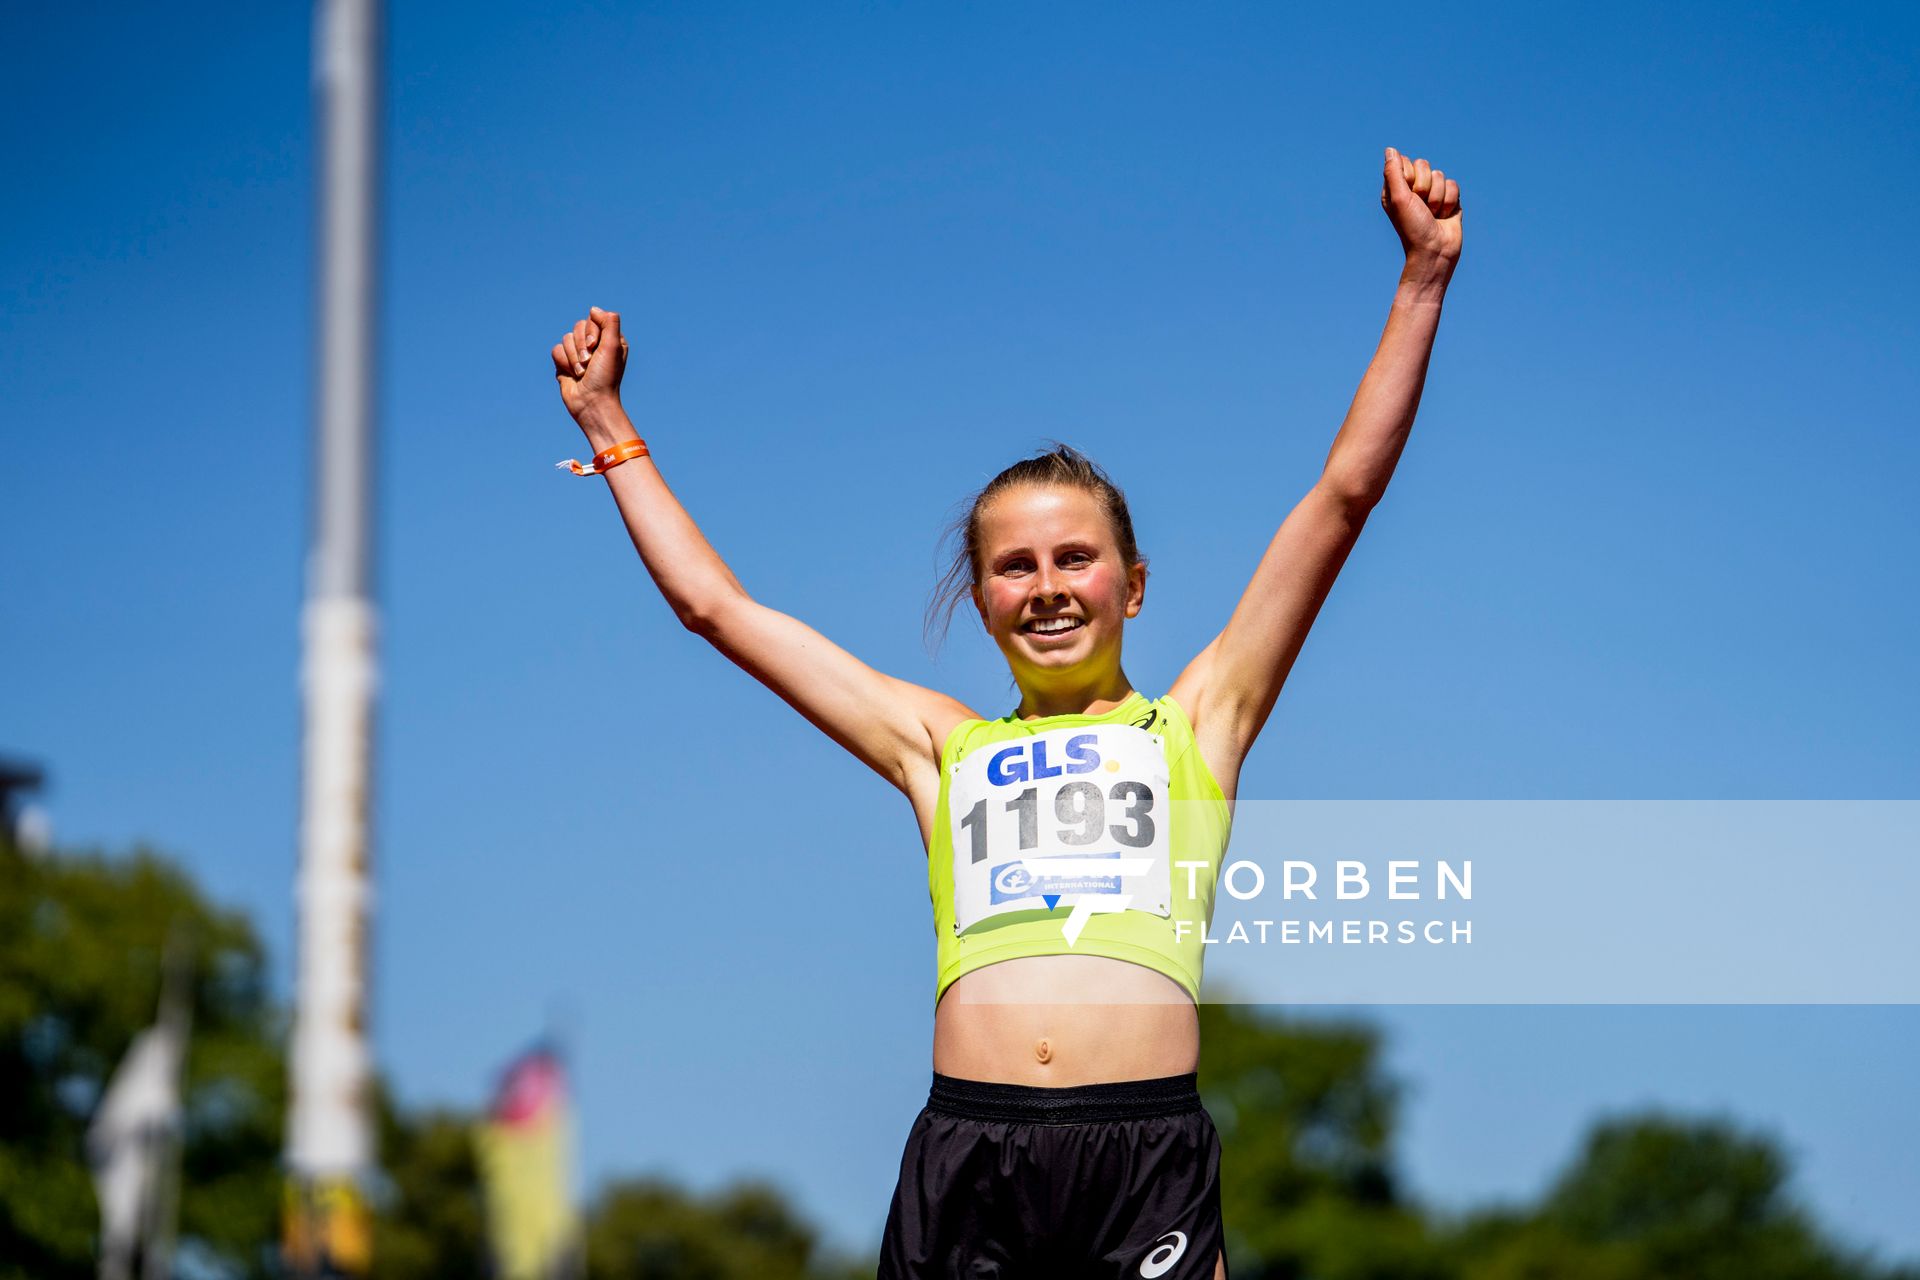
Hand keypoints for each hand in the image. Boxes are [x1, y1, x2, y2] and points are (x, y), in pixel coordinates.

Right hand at [552, 305, 629, 432]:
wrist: (590, 402)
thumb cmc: (605, 377)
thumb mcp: (613, 347)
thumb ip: (609, 323)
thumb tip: (593, 309)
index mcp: (609, 339)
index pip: (593, 319)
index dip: (591, 333)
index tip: (595, 347)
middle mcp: (594, 344)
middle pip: (577, 327)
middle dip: (580, 347)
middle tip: (589, 363)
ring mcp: (578, 353)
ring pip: (566, 338)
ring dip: (573, 358)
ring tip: (582, 373)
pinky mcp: (564, 362)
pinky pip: (556, 350)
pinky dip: (563, 363)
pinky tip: (572, 375)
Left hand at [1381, 148, 1461, 276]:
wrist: (1435, 251)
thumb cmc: (1413, 228)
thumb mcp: (1398, 199)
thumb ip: (1393, 172)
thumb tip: (1389, 149)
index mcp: (1396, 188)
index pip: (1405, 162)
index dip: (1409, 177)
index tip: (1408, 196)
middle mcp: (1413, 189)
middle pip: (1424, 165)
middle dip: (1425, 187)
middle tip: (1421, 207)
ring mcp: (1432, 193)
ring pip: (1440, 175)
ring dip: (1437, 198)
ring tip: (1433, 215)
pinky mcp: (1449, 199)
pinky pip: (1454, 185)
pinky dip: (1450, 201)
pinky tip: (1444, 216)